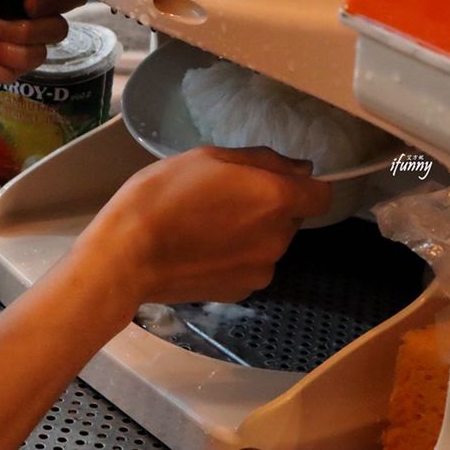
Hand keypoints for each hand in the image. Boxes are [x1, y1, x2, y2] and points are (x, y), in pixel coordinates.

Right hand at [75, 147, 331, 305]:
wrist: (127, 256)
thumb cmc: (163, 195)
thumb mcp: (208, 157)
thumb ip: (262, 160)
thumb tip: (300, 168)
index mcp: (276, 199)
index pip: (322, 194)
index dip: (302, 185)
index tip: (272, 180)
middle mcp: (279, 239)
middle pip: (291, 218)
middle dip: (268, 207)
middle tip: (223, 198)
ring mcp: (262, 270)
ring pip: (270, 244)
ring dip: (252, 233)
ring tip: (207, 227)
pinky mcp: (241, 293)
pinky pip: (250, 267)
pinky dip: (235, 258)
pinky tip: (201, 251)